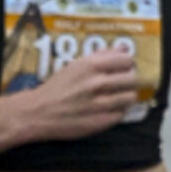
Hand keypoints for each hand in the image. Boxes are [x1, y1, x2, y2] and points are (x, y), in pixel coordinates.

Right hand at [16, 44, 142, 138]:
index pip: (127, 60)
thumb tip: (124, 49)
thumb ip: (101, 56)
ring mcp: (100, 104)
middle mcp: (97, 83)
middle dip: (129, 80)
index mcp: (91, 66)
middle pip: (132, 78)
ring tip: (118, 97)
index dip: (127, 64)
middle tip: (123, 83)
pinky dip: (118, 110)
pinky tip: (110, 109)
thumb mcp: (76, 65)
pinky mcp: (100, 122)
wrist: (38, 113)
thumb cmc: (56, 88)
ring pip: (130, 97)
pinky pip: (121, 113)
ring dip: (126, 96)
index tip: (124, 68)